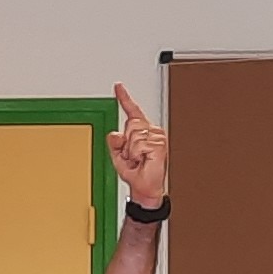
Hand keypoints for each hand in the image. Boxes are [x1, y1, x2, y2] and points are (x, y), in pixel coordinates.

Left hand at [107, 84, 168, 208]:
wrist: (146, 187)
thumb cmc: (136, 172)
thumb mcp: (118, 158)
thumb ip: (114, 144)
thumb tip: (114, 134)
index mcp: (141, 131)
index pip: (132, 111)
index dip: (124, 98)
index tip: (118, 86)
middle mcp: (150, 131)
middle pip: (130, 124)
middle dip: (126, 142)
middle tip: (132, 155)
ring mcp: (156, 136)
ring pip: (134, 134)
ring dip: (131, 150)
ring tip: (138, 158)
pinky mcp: (159, 143)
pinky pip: (139, 144)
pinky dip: (136, 154)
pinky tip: (143, 159)